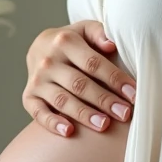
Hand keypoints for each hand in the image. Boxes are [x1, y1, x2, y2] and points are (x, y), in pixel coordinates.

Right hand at [23, 20, 136, 136]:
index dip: (114, 79)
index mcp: (64, 41)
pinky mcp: (29, 97)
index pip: (93, 63)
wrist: (40, 48)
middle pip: (79, 84)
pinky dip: (52, 123)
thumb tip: (111, 45)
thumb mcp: (85, 30)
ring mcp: (37, 80)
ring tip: (104, 125)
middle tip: (124, 114)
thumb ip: (100, 33)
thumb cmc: (72, 42)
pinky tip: (69, 132)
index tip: (133, 94)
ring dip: (83, 114)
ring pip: (62, 100)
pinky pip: (38, 113)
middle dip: (104, 100)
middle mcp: (48, 61)